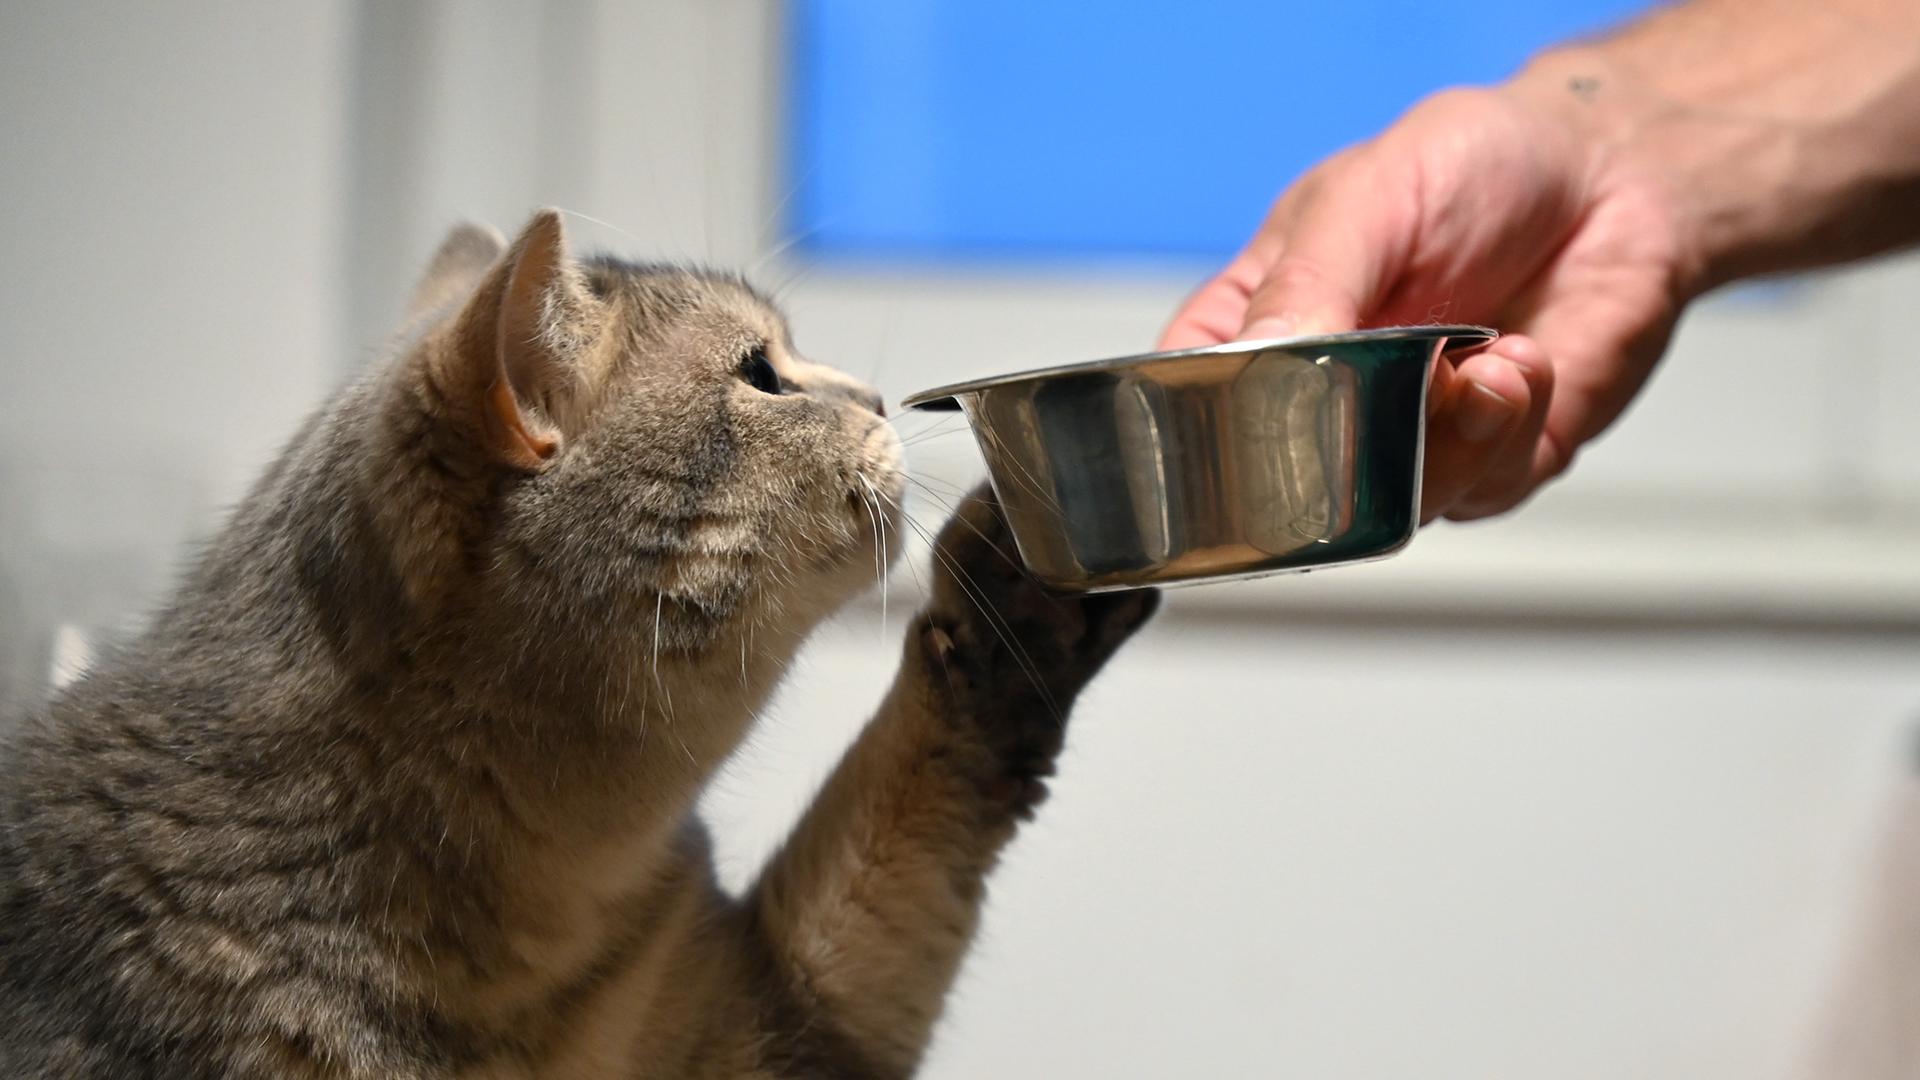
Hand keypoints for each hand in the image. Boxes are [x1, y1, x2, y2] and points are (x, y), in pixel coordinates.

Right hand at [1160, 83, 1699, 520]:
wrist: (1611, 173)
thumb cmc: (1470, 166)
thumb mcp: (1365, 198)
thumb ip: (1308, 286)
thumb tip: (1266, 361)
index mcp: (1250, 333)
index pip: (1181, 415)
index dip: (1200, 441)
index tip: (1257, 419)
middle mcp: (1315, 403)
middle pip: (1279, 492)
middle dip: (1345, 449)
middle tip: (1396, 381)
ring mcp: (1398, 444)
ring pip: (1383, 512)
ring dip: (1442, 440)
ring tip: (1484, 359)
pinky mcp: (1486, 465)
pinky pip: (1475, 492)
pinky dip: (1506, 429)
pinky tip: (1522, 359)